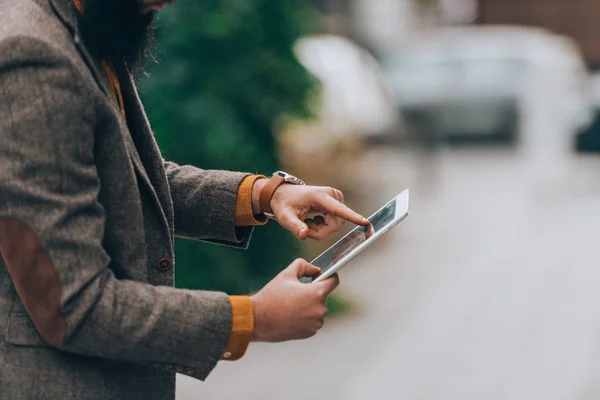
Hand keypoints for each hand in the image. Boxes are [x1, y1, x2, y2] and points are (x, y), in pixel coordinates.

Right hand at [250, 259, 339, 341]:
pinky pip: (312, 322)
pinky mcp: (310, 333)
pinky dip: (305, 318)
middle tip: (295, 293)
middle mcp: (320, 309)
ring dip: (309, 306)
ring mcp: (316, 323)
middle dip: (312, 293)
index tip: (322, 276)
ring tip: (291, 305)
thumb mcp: (286, 274)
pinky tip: (290, 316)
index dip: (329, 276)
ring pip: (317, 310)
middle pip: (323, 296)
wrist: (258, 319)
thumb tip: (315, 270)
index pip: (334, 281)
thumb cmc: (272, 295)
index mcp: (318, 293)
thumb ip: (304, 266)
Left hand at [252, 179, 368, 240]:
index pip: (338, 209)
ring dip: (321, 230)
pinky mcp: (337, 203)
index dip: (352, 217)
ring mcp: (336, 198)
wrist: (284, 194)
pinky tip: (312, 219)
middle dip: (320, 232)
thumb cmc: (283, 205)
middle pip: (335, 225)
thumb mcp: (285, 217)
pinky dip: (323, 226)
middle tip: (304, 228)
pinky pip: (335, 223)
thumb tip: (304, 235)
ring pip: (336, 225)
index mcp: (319, 196)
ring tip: (307, 222)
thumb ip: (294, 227)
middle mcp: (332, 195)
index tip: (365, 222)